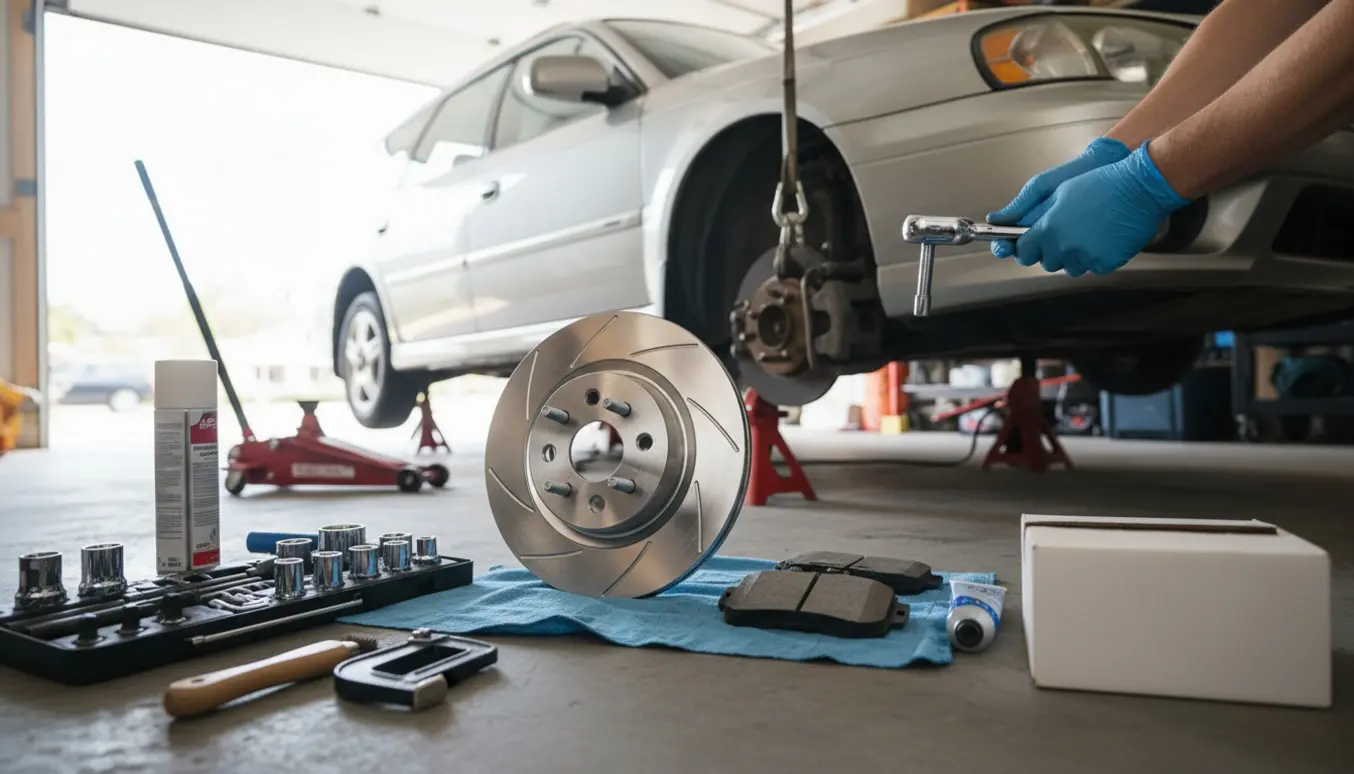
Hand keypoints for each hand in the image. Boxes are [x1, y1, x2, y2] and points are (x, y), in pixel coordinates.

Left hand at [1003, 142, 1190, 276]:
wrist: (1140, 187)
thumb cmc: (1099, 182)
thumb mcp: (1056, 188)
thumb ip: (1024, 208)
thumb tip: (996, 218)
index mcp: (1049, 228)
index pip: (1023, 252)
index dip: (1025, 247)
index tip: (1029, 242)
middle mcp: (1065, 247)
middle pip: (1046, 262)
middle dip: (1050, 251)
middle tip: (1064, 232)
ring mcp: (1086, 257)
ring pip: (1069, 268)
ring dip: (1072, 256)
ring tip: (1086, 232)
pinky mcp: (1106, 264)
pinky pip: (1092, 268)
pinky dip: (1094, 257)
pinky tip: (1103, 237)